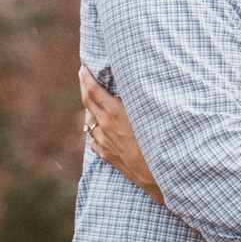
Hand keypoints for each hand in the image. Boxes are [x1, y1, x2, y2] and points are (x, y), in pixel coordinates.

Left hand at [79, 65, 164, 204]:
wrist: (157, 173)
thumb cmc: (158, 139)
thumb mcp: (147, 113)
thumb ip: (136, 99)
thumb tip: (133, 84)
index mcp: (114, 112)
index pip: (93, 90)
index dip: (86, 77)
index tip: (83, 68)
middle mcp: (105, 126)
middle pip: (88, 103)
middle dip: (84, 87)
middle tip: (82, 76)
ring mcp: (104, 142)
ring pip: (90, 122)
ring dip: (90, 110)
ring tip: (92, 103)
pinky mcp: (107, 155)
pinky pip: (94, 140)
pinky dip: (94, 130)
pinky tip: (98, 129)